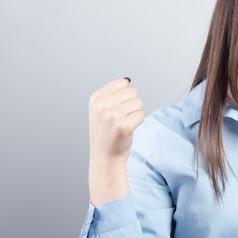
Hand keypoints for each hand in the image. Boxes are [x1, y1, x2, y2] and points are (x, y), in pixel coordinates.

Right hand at [88, 78, 143, 203]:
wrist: (105, 156)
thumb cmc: (106, 133)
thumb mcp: (100, 110)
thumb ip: (112, 94)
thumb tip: (127, 81)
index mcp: (96, 99)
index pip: (121, 83)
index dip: (125, 95)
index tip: (118, 107)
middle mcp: (102, 106)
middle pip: (132, 92)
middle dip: (132, 104)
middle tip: (123, 117)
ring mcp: (112, 116)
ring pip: (138, 103)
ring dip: (136, 113)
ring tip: (125, 123)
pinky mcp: (123, 126)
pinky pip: (141, 115)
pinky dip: (139, 122)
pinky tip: (129, 129)